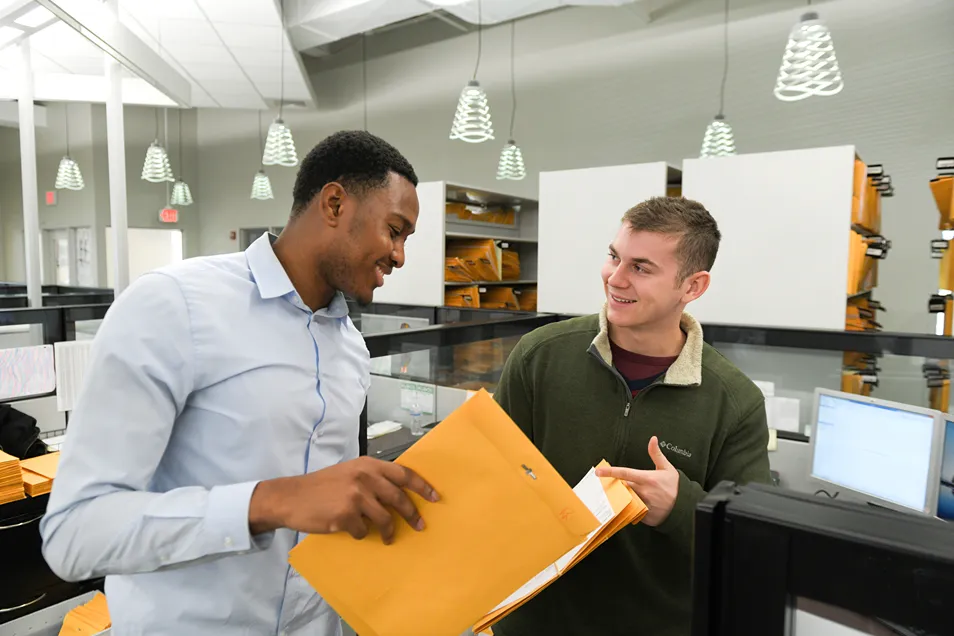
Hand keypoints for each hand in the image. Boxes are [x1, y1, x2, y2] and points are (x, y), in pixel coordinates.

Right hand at [249, 456, 439, 544]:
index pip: (403, 474)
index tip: (435, 498)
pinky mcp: (345, 515)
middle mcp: (364, 477)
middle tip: (420, 526)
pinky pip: (363, 531)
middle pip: (399, 498)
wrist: (291, 497)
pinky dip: (361, 534)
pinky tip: (352, 531)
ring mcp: (355, 496)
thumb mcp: (349, 472)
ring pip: (384, 518)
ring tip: (389, 538)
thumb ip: (371, 478)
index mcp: (367, 465)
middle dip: (412, 514)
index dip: (422, 486)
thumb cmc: (321, 486)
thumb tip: (398, 494)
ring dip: (389, 531)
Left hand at [595, 436, 678, 526]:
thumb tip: (652, 439)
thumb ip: (656, 454)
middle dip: (619, 486)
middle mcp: (644, 492)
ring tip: (632, 496)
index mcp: (647, 478)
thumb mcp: (667, 468)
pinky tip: (638, 506)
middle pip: (622, 487)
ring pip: (626, 499)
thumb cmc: (674, 486)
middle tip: (620, 485)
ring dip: (626, 497)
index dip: (610, 472)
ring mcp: (644, 505)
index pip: (624, 473)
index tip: (598, 471)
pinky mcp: (645, 516)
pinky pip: (633, 512)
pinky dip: (633, 508)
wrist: (685, 506)